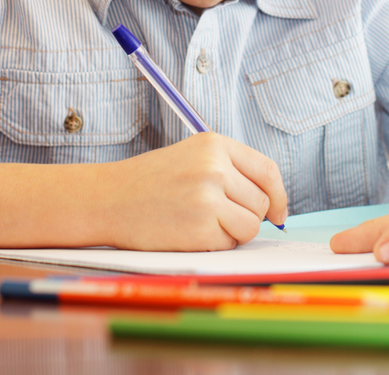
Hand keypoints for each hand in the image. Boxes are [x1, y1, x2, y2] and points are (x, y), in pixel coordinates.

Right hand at [98, 132, 286, 251]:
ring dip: (232, 232)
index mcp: (214, 144)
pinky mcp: (201, 228)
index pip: (268, 171)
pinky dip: (215, 244)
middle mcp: (214, 167)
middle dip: (247, 215)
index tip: (278, 212)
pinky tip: (189, 231)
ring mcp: (208, 197)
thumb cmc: (150, 181)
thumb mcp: (191, 157)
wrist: (110, 198)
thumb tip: (273, 203)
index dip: (279, 196)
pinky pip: (230, 243)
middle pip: (262, 202)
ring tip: (201, 222)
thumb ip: (230, 170)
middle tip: (217, 215)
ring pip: (251, 226)